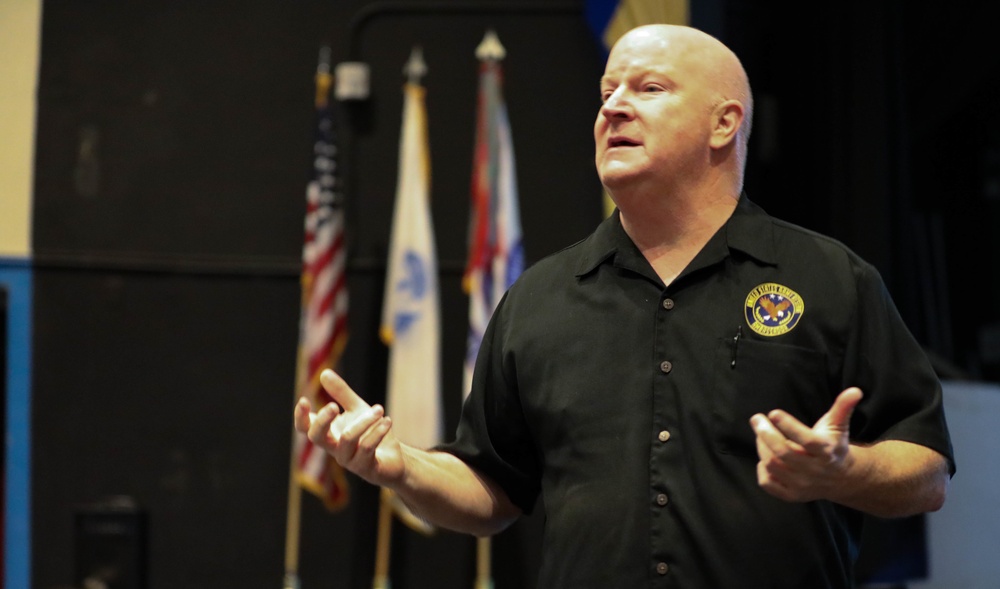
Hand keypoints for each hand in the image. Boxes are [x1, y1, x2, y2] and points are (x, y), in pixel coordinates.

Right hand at [294, 369, 403, 486]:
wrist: (394, 458)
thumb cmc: (371, 433)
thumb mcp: (357, 409)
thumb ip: (341, 393)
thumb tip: (323, 373)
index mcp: (328, 434)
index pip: (305, 428)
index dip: (300, 417)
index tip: (304, 400)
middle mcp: (334, 448)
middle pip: (316, 437)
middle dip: (323, 420)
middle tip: (333, 406)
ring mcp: (348, 460)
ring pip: (347, 439)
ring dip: (364, 421)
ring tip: (379, 409)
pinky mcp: (365, 468)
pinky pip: (367, 448)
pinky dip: (377, 432)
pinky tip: (387, 421)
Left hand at [749, 387, 862, 502]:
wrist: (841, 478)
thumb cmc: (833, 445)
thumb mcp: (839, 425)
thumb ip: (843, 407)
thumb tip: (855, 390)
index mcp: (826, 452)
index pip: (806, 440)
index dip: (789, 426)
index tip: (774, 413)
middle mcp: (814, 471)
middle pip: (783, 453)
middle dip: (766, 434)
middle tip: (756, 419)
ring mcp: (802, 485)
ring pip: (772, 465)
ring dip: (762, 447)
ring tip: (761, 433)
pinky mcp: (792, 495)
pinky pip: (767, 483)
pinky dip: (761, 470)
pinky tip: (765, 456)